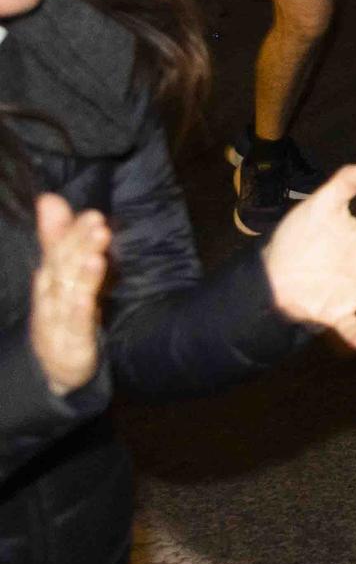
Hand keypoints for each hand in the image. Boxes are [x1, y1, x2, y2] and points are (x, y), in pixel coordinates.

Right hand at [29, 195, 110, 398]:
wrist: (56, 365)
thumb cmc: (63, 309)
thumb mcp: (63, 272)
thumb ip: (58, 238)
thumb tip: (49, 199)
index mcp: (52, 277)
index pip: (60, 251)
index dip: (74, 233)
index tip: (93, 214)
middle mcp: (52, 295)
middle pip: (64, 269)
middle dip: (79, 246)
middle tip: (98, 225)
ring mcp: (59, 320)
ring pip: (69, 295)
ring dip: (81, 276)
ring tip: (95, 256)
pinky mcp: (72, 342)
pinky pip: (75, 326)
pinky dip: (79, 313)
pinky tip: (86, 300)